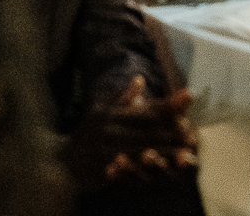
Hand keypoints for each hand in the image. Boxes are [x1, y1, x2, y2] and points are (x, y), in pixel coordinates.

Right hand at [64, 77, 197, 188]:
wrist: (58, 162)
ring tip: (184, 154)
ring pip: (140, 150)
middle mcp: (109, 129)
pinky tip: (157, 170)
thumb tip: (140, 79)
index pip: (144, 108)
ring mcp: (104, 150)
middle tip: (192, 132)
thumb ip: (121, 97)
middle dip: (170, 131)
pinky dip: (141, 168)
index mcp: (111, 114)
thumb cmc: (85, 135)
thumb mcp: (99, 111)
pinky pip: (125, 169)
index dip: (167, 105)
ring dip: (163, 152)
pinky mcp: (101, 169)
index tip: (188, 99)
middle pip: (146, 129)